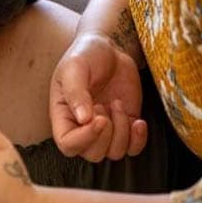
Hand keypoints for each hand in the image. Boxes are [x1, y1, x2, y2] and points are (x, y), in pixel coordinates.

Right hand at [50, 32, 146, 161]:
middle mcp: (82, 127)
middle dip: (106, 133)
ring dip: (122, 131)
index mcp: (63, 116)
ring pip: (114, 153)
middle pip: (92, 154)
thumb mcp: (75, 68)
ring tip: (117, 103)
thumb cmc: (86, 54)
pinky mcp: (126, 125)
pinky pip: (133, 149)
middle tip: (106, 103)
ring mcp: (106, 129)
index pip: (68, 145)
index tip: (100, 118)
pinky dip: (138, 140)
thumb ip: (76, 92)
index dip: (85, 139)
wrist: (110, 48)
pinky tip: (138, 121)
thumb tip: (83, 119)